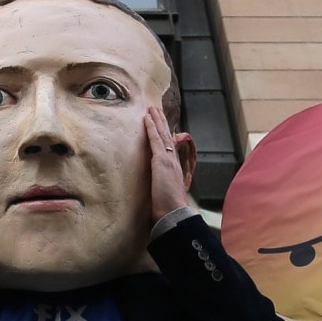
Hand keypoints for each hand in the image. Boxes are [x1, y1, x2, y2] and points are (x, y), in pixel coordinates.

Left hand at [143, 106, 196, 221]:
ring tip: (152, 108)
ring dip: (157, 120)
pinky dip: (151, 128)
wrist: (173, 212)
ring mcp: (168, 160)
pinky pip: (155, 140)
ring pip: (162, 135)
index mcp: (175, 168)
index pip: (170, 147)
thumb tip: (156, 185)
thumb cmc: (168, 207)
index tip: (163, 125)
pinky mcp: (161, 161)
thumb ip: (162, 185)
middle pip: (168, 137)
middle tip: (157, 110)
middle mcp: (174, 161)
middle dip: (162, 122)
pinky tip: (146, 118)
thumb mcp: (166, 192)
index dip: (166, 135)